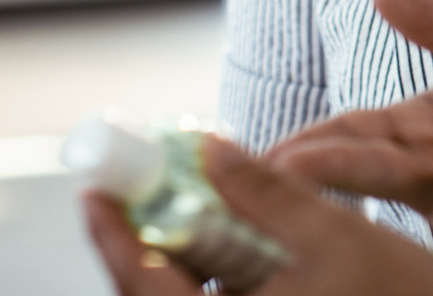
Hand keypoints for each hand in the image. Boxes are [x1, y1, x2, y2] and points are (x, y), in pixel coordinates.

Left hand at [83, 133, 432, 295]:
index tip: (95, 186)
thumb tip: (209, 150)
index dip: (113, 232)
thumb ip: (267, 193)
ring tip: (198, 203)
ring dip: (184, 255)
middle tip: (147, 182)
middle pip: (154, 295)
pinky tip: (235, 244)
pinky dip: (215, 277)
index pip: (141, 284)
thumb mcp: (336, 236)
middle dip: (149, 236)